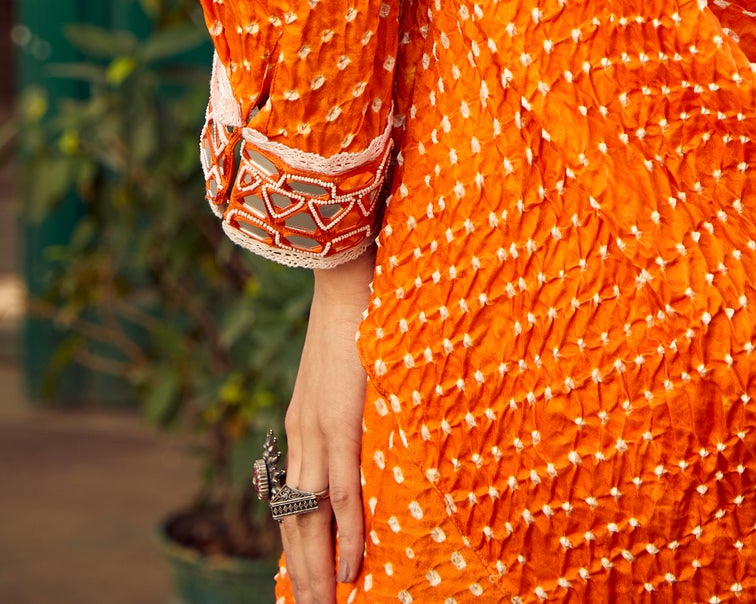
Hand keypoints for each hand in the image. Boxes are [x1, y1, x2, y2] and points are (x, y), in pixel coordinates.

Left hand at [280, 250, 374, 602]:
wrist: (347, 271)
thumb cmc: (357, 313)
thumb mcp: (347, 371)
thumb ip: (352, 404)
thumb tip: (374, 428)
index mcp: (302, 424)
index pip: (294, 501)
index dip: (299, 547)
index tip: (307, 584)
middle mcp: (301, 435)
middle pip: (296, 523)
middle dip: (304, 575)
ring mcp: (317, 431)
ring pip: (312, 520)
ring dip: (319, 571)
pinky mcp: (339, 421)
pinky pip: (343, 493)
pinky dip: (348, 535)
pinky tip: (352, 569)